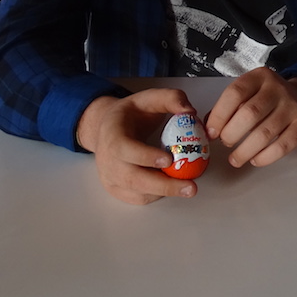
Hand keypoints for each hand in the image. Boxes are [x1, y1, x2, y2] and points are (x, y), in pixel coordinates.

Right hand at [77, 89, 198, 204]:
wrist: (106, 128)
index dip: (145, 157)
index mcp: (113, 135)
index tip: (168, 160)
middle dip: (163, 185)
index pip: (124, 149)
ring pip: (137, 192)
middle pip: (132, 178)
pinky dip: (157, 196)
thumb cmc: (129, 114)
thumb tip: (190, 111)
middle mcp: (108, 160)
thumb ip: (170, 98)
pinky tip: (172, 187)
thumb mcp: (148, 97)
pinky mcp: (116, 189)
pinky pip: (138, 198)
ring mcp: (110, 177)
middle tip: (190, 187)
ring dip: (164, 192)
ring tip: (187, 187)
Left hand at [206, 68, 296, 167]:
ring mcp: (293, 107)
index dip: (219, 115)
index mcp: (259, 77)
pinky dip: (265, 157)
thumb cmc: (270, 100)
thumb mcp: (250, 93)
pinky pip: (281, 146)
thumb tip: (208, 127)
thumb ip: (229, 106)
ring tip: (235, 158)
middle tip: (226, 143)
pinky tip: (255, 159)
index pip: (235, 93)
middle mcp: (277, 89)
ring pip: (264, 133)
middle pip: (249, 113)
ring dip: (245, 151)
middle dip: (231, 134)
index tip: (211, 132)